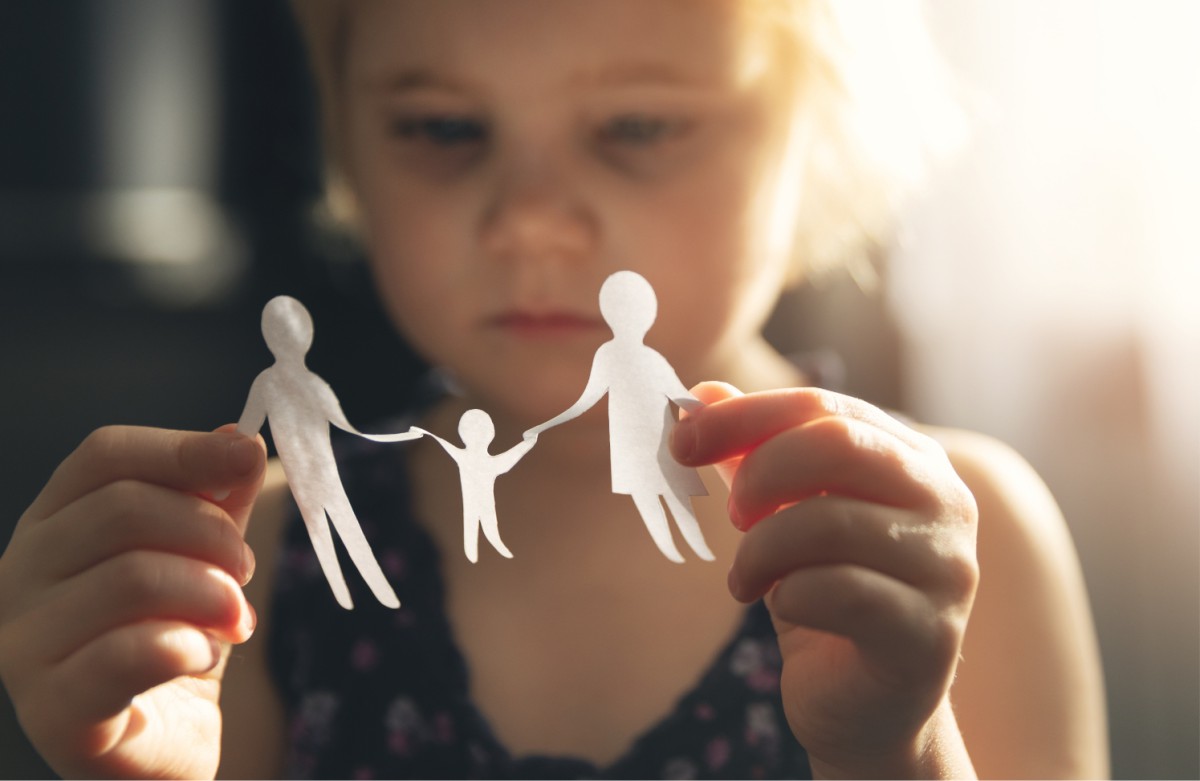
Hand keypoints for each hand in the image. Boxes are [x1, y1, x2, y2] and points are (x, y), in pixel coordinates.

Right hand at [0, 426, 264, 778]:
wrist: (164, 744)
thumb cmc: (174, 637)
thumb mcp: (204, 555)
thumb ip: (217, 498)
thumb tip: (238, 436)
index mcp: (52, 524)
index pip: (105, 456)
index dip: (182, 450)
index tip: (245, 458)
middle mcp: (18, 575)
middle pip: (124, 510)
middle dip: (211, 534)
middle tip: (245, 573)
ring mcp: (23, 645)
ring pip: (133, 577)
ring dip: (210, 595)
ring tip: (234, 622)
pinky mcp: (52, 710)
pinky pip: (127, 654)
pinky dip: (188, 646)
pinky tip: (202, 656)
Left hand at [672, 382, 978, 777]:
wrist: (864, 704)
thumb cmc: (825, 596)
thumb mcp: (782, 515)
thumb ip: (750, 453)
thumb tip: (701, 396)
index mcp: (912, 458)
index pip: (824, 406)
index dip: (744, 415)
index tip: (682, 439)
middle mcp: (945, 501)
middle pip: (838, 443)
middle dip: (761, 472)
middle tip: (733, 513)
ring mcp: (948, 568)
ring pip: (830, 521)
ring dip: (762, 550)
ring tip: (746, 578)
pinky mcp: (929, 635)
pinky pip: (838, 592)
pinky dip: (787, 595)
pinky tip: (781, 607)